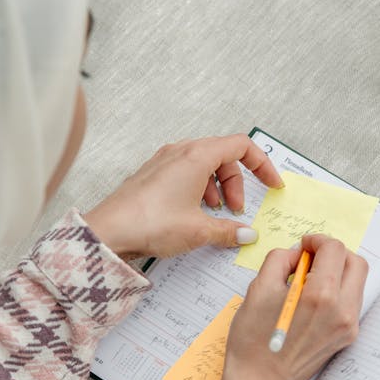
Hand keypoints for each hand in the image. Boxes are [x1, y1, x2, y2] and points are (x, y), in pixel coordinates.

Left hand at [83, 135, 282, 258]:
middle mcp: (180, 151)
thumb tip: (246, 234)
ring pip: (203, 165)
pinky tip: (194, 215)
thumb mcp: (198, 230)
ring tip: (215, 215)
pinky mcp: (152, 175)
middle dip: (237, 183)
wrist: (107, 232)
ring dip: (217, 188)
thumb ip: (228, 230)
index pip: (241, 145)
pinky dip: (198, 189)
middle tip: (237, 212)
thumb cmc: (150, 223)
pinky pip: (185, 173)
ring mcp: (163, 161)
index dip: (262, 164)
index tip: (272, 184)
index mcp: (197, 155)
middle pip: (223, 156)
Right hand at [214, 235, 367, 379]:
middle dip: (334, 253)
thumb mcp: (258, 289)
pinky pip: (351, 302)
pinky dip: (337, 291)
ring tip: (309, 279)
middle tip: (311, 257)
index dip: (318, 241)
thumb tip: (297, 254)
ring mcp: (349, 326)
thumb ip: (280, 260)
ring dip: (338, 271)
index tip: (304, 245)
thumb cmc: (253, 340)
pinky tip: (313, 299)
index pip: (334, 250)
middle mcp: (342, 310)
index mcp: (320, 295)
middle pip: (356, 263)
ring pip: (357, 282)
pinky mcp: (347, 337)